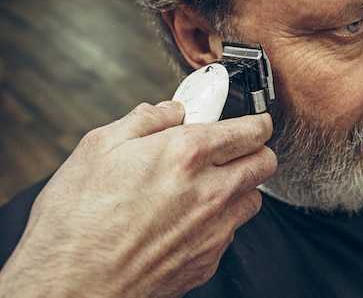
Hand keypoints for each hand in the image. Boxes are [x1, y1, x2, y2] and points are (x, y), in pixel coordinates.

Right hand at [0, 101, 276, 297]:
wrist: (69, 287)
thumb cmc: (76, 222)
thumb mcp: (98, 148)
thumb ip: (145, 120)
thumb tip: (170, 110)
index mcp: (186, 155)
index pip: (251, 130)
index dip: (255, 122)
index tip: (252, 122)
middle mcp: (210, 192)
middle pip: (266, 162)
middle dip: (255, 150)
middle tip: (233, 150)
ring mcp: (213, 230)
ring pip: (254, 198)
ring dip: (239, 186)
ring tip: (207, 185)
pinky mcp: (208, 260)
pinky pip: (231, 231)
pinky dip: (220, 220)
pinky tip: (188, 218)